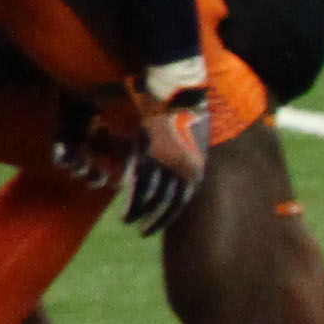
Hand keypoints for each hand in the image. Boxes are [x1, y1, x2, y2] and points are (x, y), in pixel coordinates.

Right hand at [118, 77, 213, 236]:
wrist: (178, 90)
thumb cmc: (182, 109)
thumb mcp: (189, 137)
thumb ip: (183, 155)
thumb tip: (175, 168)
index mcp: (195, 165)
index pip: (184, 198)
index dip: (171, 213)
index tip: (160, 223)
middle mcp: (185, 168)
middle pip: (172, 204)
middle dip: (158, 221)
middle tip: (145, 232)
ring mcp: (168, 163)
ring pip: (155, 200)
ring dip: (141, 215)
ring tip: (130, 224)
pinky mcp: (151, 155)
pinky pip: (142, 187)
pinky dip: (134, 204)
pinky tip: (127, 215)